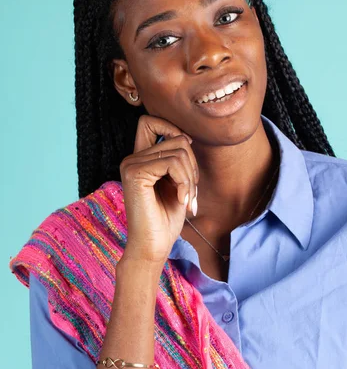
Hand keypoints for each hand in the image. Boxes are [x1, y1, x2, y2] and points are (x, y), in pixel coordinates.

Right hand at [119, 115, 198, 267]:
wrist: (153, 247)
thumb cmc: (165, 220)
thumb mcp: (177, 183)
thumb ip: (178, 159)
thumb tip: (186, 137)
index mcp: (139, 159)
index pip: (150, 121)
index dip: (172, 129)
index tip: (186, 158)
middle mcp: (131, 158)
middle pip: (176, 138)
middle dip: (193, 164)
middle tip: (191, 191)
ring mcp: (131, 165)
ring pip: (179, 151)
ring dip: (191, 178)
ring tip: (187, 199)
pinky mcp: (135, 174)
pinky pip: (172, 163)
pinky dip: (185, 182)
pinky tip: (181, 200)